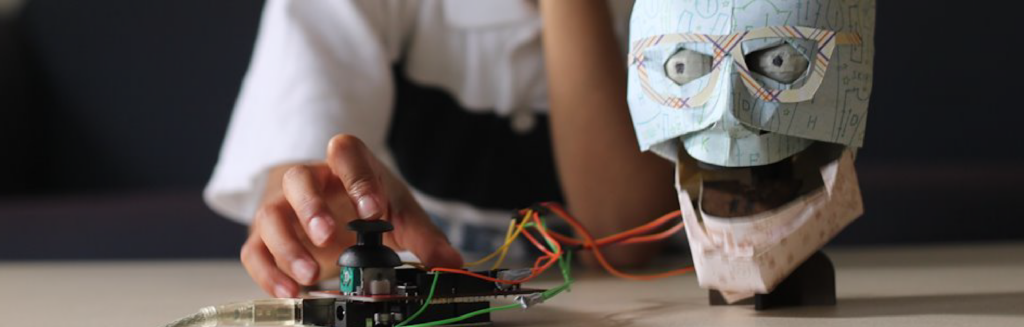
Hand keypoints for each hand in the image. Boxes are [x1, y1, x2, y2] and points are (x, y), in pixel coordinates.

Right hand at [240, 134, 462, 296]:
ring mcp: (281, 207)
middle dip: (310, 208)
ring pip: (270, 217)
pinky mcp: (264, 236)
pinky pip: (255, 251)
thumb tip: (451, 262)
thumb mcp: (399, 212)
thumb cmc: (366, 201)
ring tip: (311, 275)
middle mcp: (308, 180)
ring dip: (288, 248)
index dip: (357, 178)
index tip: (373, 210)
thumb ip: (424, 237)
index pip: (345, 153)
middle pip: (297, 180)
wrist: (333, 205)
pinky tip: (291, 291)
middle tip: (329, 237)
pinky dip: (268, 273)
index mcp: (344, 165)